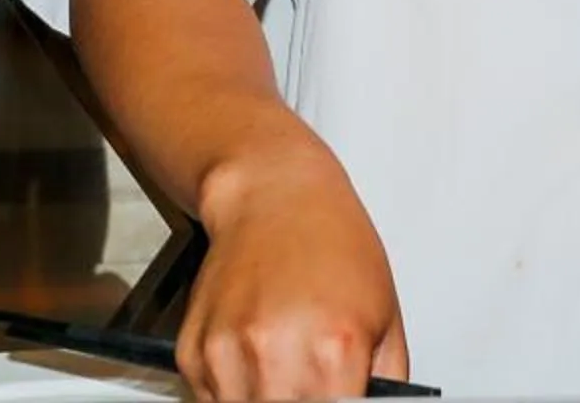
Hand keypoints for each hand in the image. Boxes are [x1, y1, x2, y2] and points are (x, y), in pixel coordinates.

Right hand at [182, 127, 408, 398]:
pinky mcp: (193, 354)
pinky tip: (256, 355)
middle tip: (315, 383)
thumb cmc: (334, 244)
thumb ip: (383, 383)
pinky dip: (234, 390)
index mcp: (334, 350)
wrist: (275, 197)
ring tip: (287, 368)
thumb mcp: (387, 315)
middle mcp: (275, 356)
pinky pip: (211, 399)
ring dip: (266, 399)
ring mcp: (227, 357)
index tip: (340, 395)